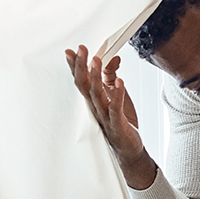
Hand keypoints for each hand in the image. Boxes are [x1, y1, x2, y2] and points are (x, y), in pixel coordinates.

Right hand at [66, 45, 155, 188]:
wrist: (128, 149)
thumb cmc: (120, 122)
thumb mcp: (116, 94)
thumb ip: (112, 76)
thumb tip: (114, 57)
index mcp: (93, 99)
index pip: (81, 80)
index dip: (76, 66)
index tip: (71, 50)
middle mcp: (95, 107)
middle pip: (84, 85)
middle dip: (82, 66)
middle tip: (81, 49)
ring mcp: (105, 116)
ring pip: (96, 95)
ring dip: (96, 77)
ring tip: (97, 60)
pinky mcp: (117, 124)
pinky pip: (116, 108)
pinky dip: (118, 95)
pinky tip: (120, 82)